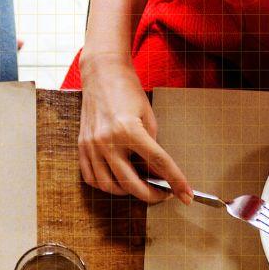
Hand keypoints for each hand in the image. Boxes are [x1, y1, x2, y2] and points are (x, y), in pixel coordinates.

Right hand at [75, 54, 191, 203]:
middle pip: (132, 184)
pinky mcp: (82, 147)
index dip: (175, 181)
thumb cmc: (128, 91)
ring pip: (109, 186)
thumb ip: (151, 146)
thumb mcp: (148, 117)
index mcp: (129, 130)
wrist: (101, 74)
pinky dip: (106, 185)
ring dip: (127, 192)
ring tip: (140, 185)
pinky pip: (92, 178)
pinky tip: (118, 180)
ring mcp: (91, 146)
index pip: (158, 163)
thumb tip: (155, 174)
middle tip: (163, 194)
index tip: (186, 194)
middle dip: (151, 195)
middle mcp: (107, 141)